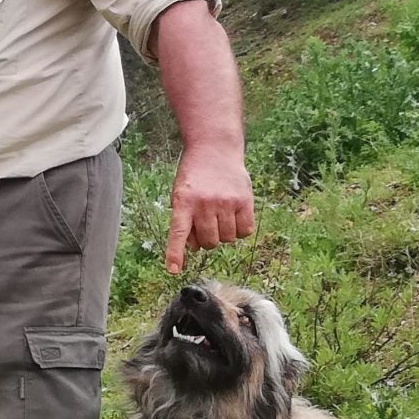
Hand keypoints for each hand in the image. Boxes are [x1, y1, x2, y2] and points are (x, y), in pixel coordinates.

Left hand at [165, 143, 254, 273]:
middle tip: (205, 224)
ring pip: (227, 239)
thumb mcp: (180, 194)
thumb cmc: (195, 175)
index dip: (175, 254)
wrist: (214, 148)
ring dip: (223, 234)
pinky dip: (240, 230)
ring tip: (219, 216)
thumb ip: (184, 220)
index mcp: (183, 202)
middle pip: (208, 242)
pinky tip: (234, 217)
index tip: (173, 270)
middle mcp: (204, 203)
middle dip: (206, 239)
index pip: (178, 233)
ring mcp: (226, 202)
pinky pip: (245, 231)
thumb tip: (192, 248)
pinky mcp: (244, 200)